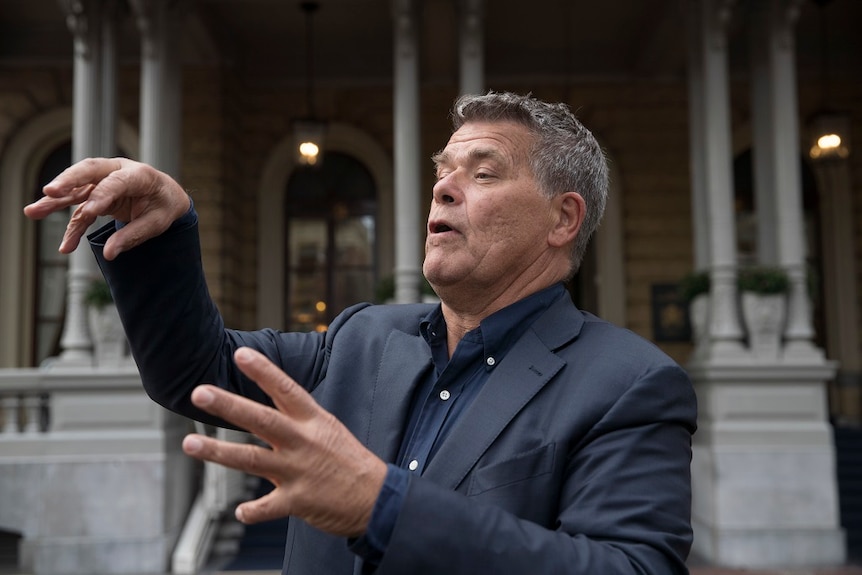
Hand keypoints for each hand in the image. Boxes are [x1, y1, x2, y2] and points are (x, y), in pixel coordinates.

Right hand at [23, 157, 189, 259]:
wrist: (167, 196)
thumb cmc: (164, 205)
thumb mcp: (158, 222)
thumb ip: (134, 235)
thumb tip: (109, 253)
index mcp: (138, 174)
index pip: (116, 182)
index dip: (101, 195)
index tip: (88, 211)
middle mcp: (117, 171)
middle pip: (88, 171)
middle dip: (68, 181)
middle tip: (49, 192)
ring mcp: (104, 181)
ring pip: (77, 188)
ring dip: (55, 201)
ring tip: (33, 211)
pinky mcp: (96, 193)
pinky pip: (80, 210)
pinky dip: (72, 227)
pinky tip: (65, 246)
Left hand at [181, 347, 387, 537]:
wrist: (376, 498)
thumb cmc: (348, 460)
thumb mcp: (328, 428)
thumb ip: (297, 417)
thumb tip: (270, 401)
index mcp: (313, 421)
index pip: (286, 390)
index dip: (263, 371)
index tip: (241, 354)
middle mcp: (303, 442)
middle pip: (261, 420)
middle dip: (229, 405)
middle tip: (200, 393)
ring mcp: (299, 471)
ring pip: (252, 460)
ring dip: (218, 452)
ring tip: (190, 443)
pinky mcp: (298, 500)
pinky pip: (267, 507)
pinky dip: (252, 511)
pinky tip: (240, 512)